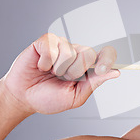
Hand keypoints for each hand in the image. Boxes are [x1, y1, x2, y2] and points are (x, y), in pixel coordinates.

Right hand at [2, 33, 118, 114]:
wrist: (23, 98)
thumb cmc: (48, 98)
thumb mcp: (75, 97)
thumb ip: (94, 83)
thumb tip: (115, 72)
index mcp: (88, 67)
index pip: (106, 55)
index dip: (107, 59)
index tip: (102, 69)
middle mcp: (77, 53)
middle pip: (88, 54)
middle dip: (74, 72)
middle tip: (63, 79)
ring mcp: (62, 45)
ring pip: (69, 52)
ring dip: (58, 68)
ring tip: (50, 73)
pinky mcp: (46, 41)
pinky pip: (51, 47)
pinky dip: (45, 61)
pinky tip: (41, 66)